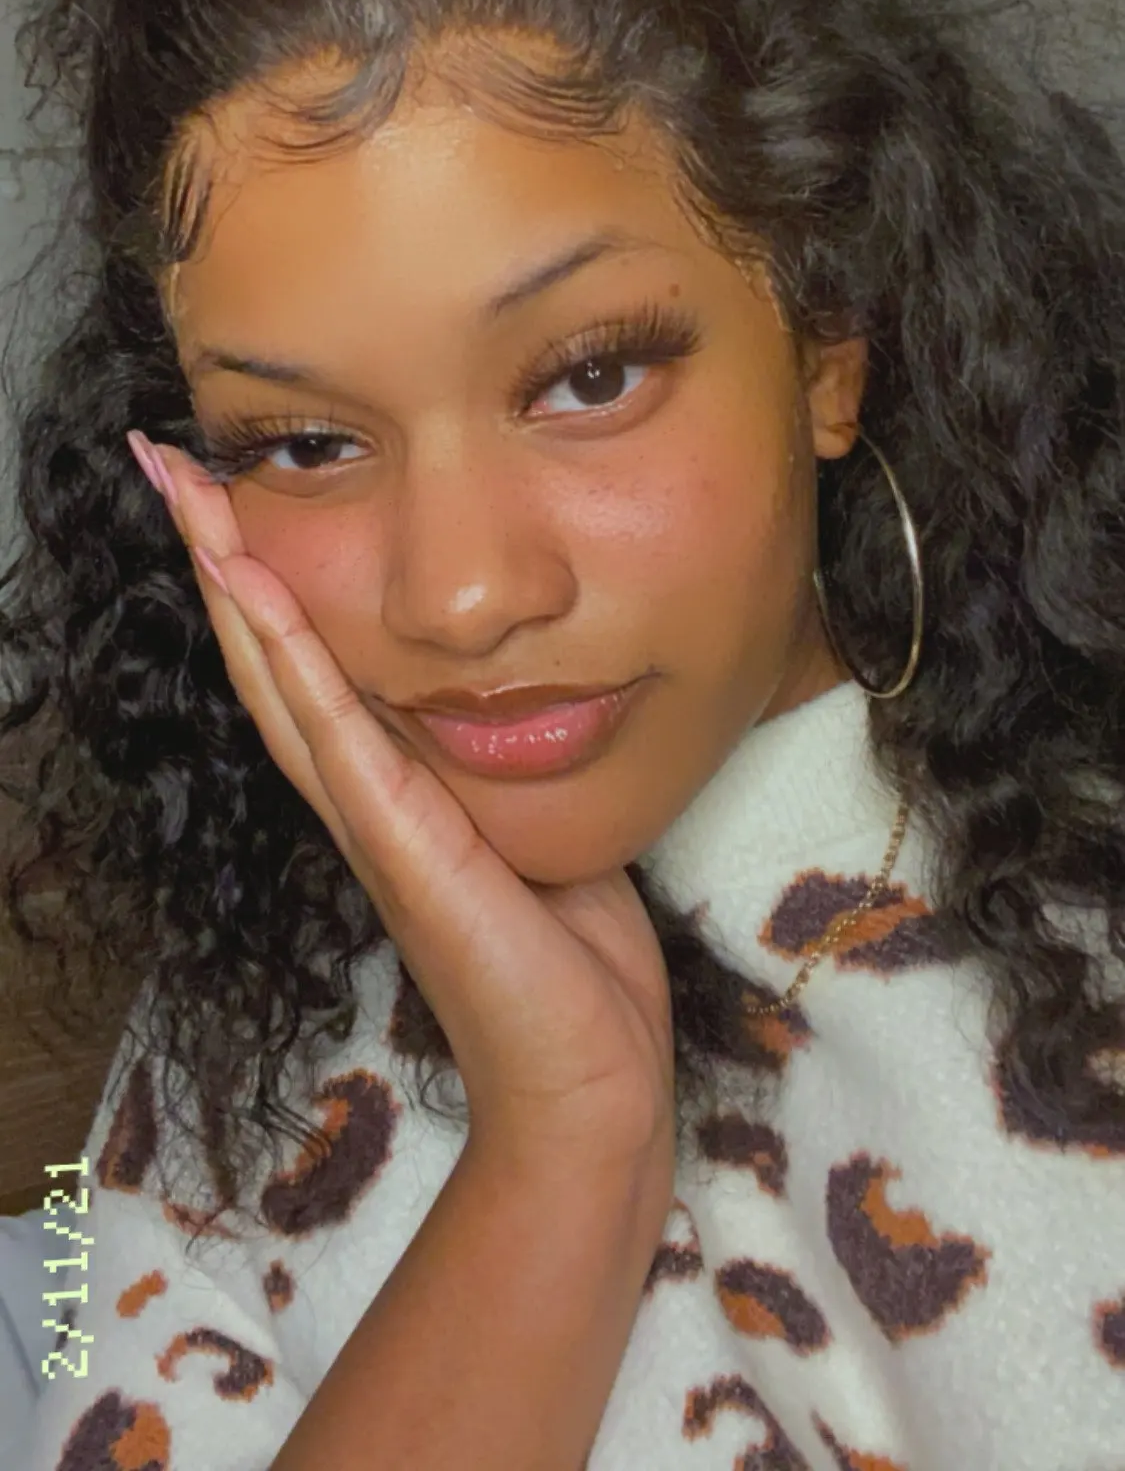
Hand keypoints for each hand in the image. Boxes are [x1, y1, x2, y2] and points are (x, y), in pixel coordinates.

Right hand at [133, 436, 675, 1185]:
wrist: (579, 1076)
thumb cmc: (563, 957)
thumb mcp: (529, 824)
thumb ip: (497, 765)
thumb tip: (516, 695)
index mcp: (386, 785)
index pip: (302, 661)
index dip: (257, 575)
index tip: (224, 487)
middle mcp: (359, 797)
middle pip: (264, 656)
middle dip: (217, 553)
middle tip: (165, 457)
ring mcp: (371, 824)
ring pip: (280, 681)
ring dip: (232, 583)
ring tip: (189, 492)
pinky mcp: (404, 853)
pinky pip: (339, 739)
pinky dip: (292, 661)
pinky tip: (257, 590)